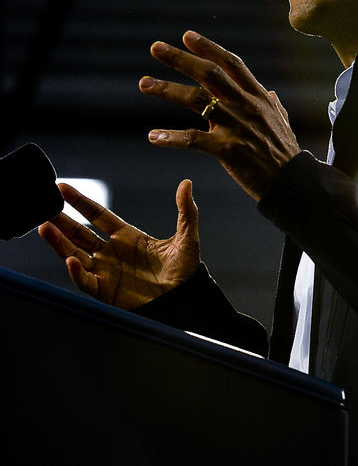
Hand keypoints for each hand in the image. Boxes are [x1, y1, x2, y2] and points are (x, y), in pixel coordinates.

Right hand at [38, 181, 201, 309]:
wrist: (186, 299)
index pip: (98, 215)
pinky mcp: (105, 290)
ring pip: (75, 253)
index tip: (62, 188)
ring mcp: (106, 271)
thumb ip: (186, 211)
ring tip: (44, 227)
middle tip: (44, 206)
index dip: (80, 202)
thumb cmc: (185, 270)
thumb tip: (186, 183)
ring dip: (59, 242)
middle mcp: (111, 252)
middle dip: (62, 220)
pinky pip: (85, 280)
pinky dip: (76, 272)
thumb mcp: (186, 237)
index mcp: (127, 236)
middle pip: (80, 233)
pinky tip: (71, 259)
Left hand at [138, 30, 300, 198]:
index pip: (232, 64)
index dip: (209, 48)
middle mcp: (247, 106)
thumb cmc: (285, 154)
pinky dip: (172, 137)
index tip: (187, 36)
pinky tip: (153, 136)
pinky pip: (194, 140)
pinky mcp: (229, 150)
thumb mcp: (282, 122)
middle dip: (182, 59)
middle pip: (210, 74)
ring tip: (144, 83)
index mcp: (258, 98)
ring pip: (198, 100)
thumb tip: (269, 92)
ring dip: (168, 90)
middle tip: (156, 47)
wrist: (293, 183)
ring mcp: (238, 127)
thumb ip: (273, 105)